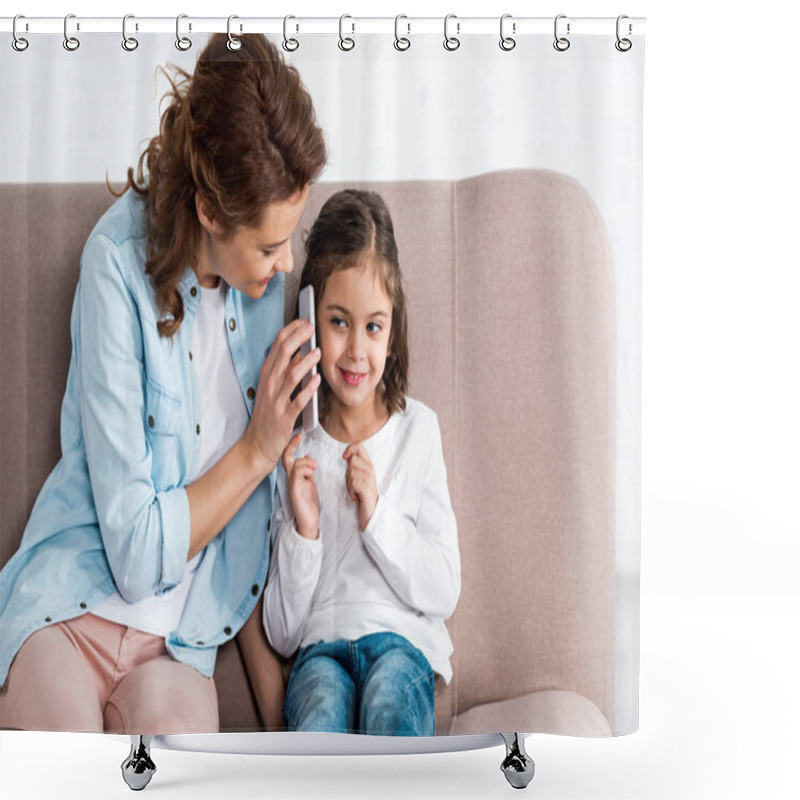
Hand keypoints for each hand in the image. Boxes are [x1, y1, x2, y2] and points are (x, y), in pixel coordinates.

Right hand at [243, 319, 320, 475]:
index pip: (276, 346)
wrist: (257, 445)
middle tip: (312, 328)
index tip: (303, 321)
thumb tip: (298, 352)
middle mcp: (269, 386)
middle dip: (298, 338)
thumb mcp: (271, 389)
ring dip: (306, 361)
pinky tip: (318, 379)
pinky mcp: (284, 417)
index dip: (290, 331)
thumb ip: (283, 371)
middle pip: (283, 355)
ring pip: (291, 375)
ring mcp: (276, 401)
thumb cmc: (267, 416)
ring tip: (319, 351)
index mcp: (266, 376)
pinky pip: (298, 400)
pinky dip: (308, 388)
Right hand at [282, 432, 319, 539]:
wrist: (309, 521)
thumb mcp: (311, 483)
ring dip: (305, 462)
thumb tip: (308, 456)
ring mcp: (292, 486)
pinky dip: (304, 472)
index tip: (298, 436)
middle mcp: (291, 480)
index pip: (288, 458)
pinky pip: (295, 477)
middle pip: (286, 459)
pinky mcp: (295, 492)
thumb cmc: (309, 504)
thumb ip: (308, 471)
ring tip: (314, 467)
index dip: (291, 446)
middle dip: (292, 447)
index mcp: (295, 477)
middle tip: (300, 440)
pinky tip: (311, 474)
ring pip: (293, 466)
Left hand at [343, 443, 377, 531]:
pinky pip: (352, 483)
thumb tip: (346, 455)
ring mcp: (370, 477)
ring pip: (351, 472)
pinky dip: (351, 491)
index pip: (359, 446)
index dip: (350, 448)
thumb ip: (353, 465)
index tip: (344, 457)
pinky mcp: (367, 486)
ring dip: (349, 484)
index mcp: (368, 464)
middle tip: (353, 484)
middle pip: (352, 461)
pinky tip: (356, 496)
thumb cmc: (361, 493)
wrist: (370, 510)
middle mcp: (370, 468)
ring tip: (355, 491)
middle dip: (347, 474)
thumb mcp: (357, 476)